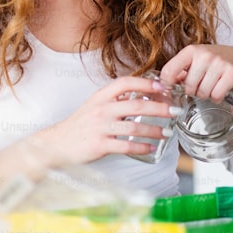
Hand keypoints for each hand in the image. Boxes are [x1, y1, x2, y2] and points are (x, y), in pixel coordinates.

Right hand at [33, 75, 180, 166]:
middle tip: (175, 111)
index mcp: (101, 96)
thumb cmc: (80, 125)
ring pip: (133, 127)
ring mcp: (100, 127)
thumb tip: (142, 97)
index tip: (162, 87)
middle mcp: (101, 109)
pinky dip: (141, 147)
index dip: (145, 83)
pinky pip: (125, 146)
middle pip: (135, 106)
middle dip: (159, 108)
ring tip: (167, 132)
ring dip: (154, 130)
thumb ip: (114, 100)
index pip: (125, 83)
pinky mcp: (99, 145)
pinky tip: (151, 148)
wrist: (57, 144)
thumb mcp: (95, 105)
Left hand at [160, 44, 232, 101]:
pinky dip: (217, 97)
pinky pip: (216, 95)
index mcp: (191, 51)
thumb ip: (179, 71)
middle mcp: (205, 55)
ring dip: (206, 95)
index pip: (170, 70)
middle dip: (193, 91)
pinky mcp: (232, 73)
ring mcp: (219, 63)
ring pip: (203, 92)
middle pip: (189, 86)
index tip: (168, 90)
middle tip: (200, 86)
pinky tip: (219, 90)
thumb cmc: (214, 62)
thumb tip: (162, 86)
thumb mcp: (195, 61)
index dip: (166, 84)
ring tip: (211, 86)